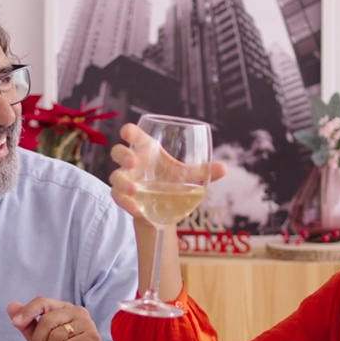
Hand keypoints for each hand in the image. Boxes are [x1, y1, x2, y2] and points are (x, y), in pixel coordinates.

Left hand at [7, 297, 109, 340]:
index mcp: (63, 309)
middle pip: (47, 320)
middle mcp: (76, 312)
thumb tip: (12, 307)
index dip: (27, 311)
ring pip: (57, 335)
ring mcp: (87, 323)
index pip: (42, 302)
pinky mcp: (92, 338)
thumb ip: (28, 325)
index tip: (15, 323)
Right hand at [108, 123, 227, 222]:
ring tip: (135, 189)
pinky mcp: (124, 196)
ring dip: (123, 181)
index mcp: (147, 149)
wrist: (167, 206)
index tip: (128, 131)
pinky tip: (136, 208)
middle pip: (119, 152)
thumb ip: (204, 171)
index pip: (134, 135)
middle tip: (134, 161)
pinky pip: (118, 197)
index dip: (129, 131)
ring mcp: (127, 179)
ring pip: (115, 176)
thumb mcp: (188, 176)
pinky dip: (125, 202)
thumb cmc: (174, 181)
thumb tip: (224, 168)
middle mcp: (134, 162)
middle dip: (123, 155)